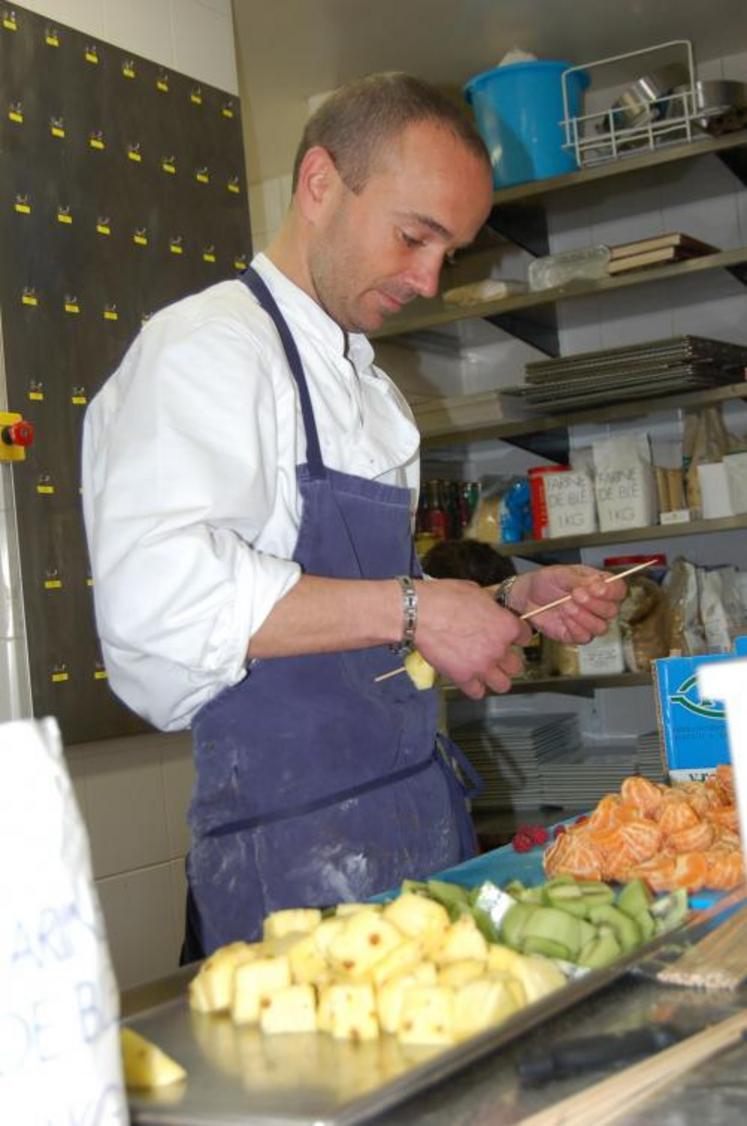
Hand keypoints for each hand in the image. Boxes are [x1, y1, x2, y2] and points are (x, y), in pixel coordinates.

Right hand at [415, 579, 532, 699]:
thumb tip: (491, 608)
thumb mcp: (476, 592)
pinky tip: (468, 678)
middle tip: (496, 655)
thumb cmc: (446, 597)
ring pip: (503, 685)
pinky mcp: (463, 677)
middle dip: (508, 661)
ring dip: (496, 678)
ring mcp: (482, 666)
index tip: (508, 635)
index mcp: (506, 626)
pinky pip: (477, 692)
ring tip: (485, 671)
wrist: (419, 613)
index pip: (525, 637)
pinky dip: (474, 687)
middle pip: (517, 666)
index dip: (516, 635)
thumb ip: (490, 606)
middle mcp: (499, 649)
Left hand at [507, 565, 624, 643]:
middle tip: (575, 594)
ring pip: (601, 627)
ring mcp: (588, 621)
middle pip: (612, 611)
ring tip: (566, 606)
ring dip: (583, 617)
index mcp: (598, 585)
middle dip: (594, 604)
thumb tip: (598, 583)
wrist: (525, 597)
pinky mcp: (576, 635)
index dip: (611, 591)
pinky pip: (584, 637)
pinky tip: (563, 618)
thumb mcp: (561, 574)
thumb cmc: (545, 581)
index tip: (595, 588)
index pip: (618, 590)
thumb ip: (580, 579)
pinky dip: (574, 627)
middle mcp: (597, 604)